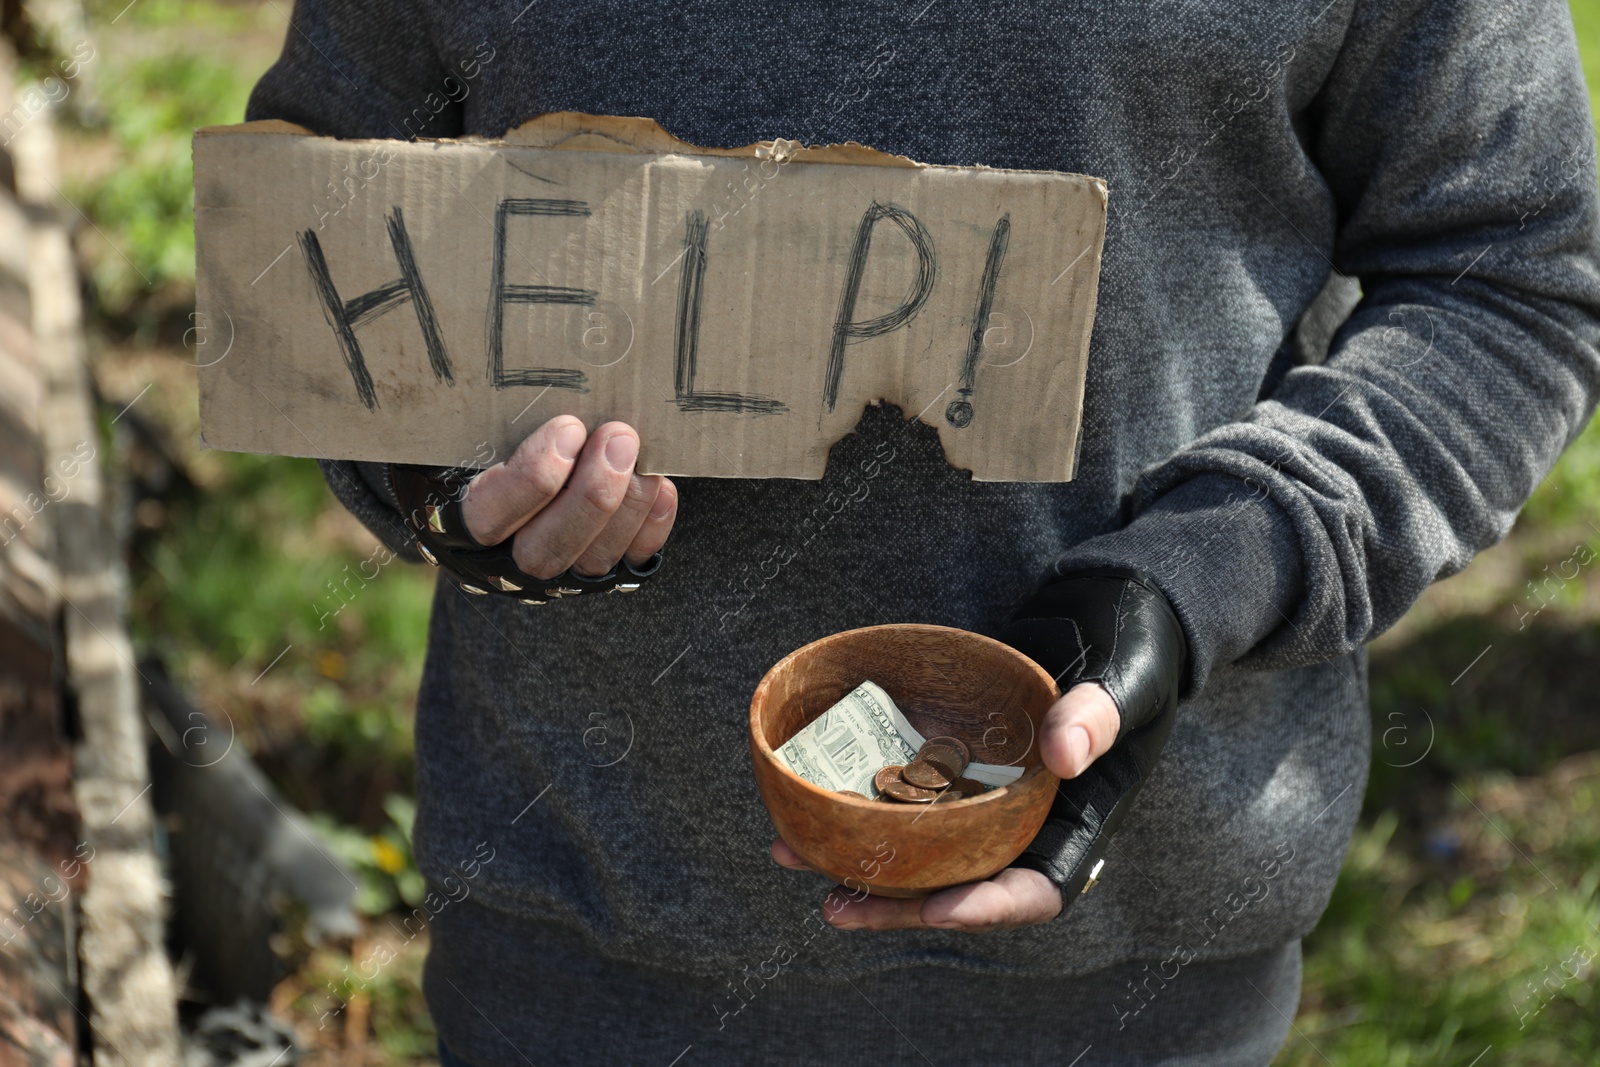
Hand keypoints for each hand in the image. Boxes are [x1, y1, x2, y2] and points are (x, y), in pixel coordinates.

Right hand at [459, 415, 677, 578]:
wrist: (498, 466)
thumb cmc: (478, 436)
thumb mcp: (464, 423)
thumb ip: (479, 411)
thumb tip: (510, 356)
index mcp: (454, 519)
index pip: (488, 515)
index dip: (530, 478)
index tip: (568, 427)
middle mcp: (502, 559)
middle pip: (544, 550)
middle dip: (590, 495)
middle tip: (619, 438)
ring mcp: (552, 574)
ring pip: (589, 562)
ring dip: (626, 508)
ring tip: (644, 458)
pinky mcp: (596, 576)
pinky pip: (627, 565)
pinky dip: (649, 529)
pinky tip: (662, 488)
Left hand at [769, 683, 1117, 932]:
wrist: (1112, 611)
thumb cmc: (1137, 649)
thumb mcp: (1128, 680)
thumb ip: (1099, 715)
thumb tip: (1063, 756)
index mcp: (1079, 823)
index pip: (1038, 889)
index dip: (987, 909)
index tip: (937, 908)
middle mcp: (1029, 820)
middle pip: (962, 884)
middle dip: (899, 902)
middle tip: (834, 904)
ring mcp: (989, 792)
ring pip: (923, 844)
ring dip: (862, 857)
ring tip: (793, 854)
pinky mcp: (959, 757)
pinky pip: (909, 788)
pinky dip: (864, 795)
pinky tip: (808, 793)